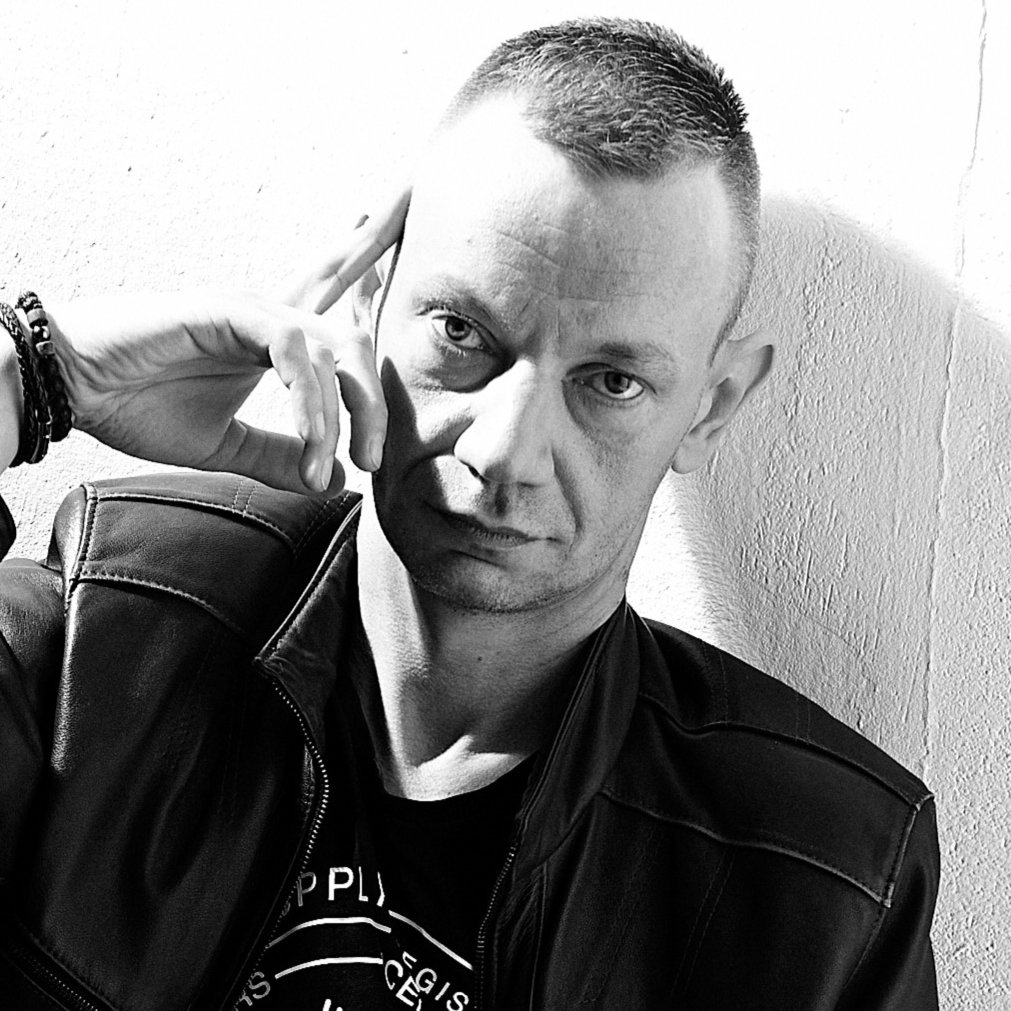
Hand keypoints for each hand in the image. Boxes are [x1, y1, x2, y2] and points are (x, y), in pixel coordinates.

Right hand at [45, 190, 407, 495]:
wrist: (72, 391)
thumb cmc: (137, 405)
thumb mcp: (224, 444)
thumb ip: (278, 456)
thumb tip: (333, 477)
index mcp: (273, 345)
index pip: (337, 327)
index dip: (377, 304)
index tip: (406, 307)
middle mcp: (271, 320)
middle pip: (350, 343)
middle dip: (373, 404)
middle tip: (371, 460)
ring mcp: (251, 310)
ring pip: (328, 350)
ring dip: (338, 416)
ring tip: (329, 468)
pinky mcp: (227, 309)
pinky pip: (290, 348)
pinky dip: (306, 398)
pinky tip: (309, 438)